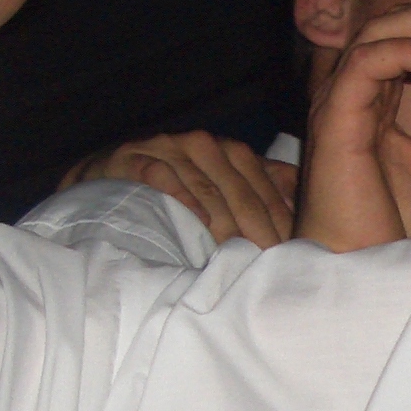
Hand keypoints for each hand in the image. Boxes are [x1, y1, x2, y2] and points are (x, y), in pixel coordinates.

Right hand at [62, 131, 298, 247]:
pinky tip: (193, 225)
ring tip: (236, 258)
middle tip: (267, 265)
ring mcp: (167, 148)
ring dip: (223, 226)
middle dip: (257, 230)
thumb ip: (262, 189)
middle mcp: (203, 144)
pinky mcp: (132, 157)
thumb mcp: (221, 185)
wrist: (107, 176)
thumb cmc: (174, 188)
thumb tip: (303, 211)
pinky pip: (161, 177)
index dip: (280, 221)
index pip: (265, 186)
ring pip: (205, 189)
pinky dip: (179, 200)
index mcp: (231, 150)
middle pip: (239, 191)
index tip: (291, 255)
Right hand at [297, 0, 410, 250]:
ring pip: (377, 33)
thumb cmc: (391, 227)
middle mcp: (353, 94)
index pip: (409, 39)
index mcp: (375, 101)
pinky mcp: (334, 121)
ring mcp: (340, 104)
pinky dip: (403, 51)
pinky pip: (365, 65)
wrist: (364, 269)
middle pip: (393, 25)